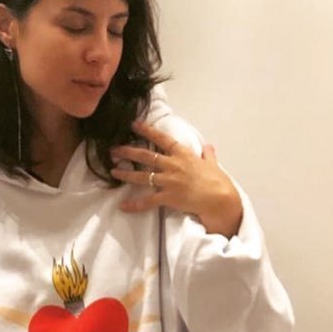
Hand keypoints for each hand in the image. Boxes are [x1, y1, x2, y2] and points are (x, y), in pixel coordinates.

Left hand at [110, 120, 242, 237]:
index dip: (147, 130)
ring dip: (126, 174)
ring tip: (113, 171)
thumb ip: (208, 155)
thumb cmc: (218, 181)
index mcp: (183, 154)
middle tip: (114, 149)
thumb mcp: (213, 164)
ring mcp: (169, 181)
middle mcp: (173, 165)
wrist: (219, 199)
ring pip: (143, 176)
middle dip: (128, 151)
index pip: (162, 139)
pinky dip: (134, 205)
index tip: (134, 125)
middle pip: (146, 156)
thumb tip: (208, 147)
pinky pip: (148, 201)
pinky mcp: (168, 197)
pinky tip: (123, 206)